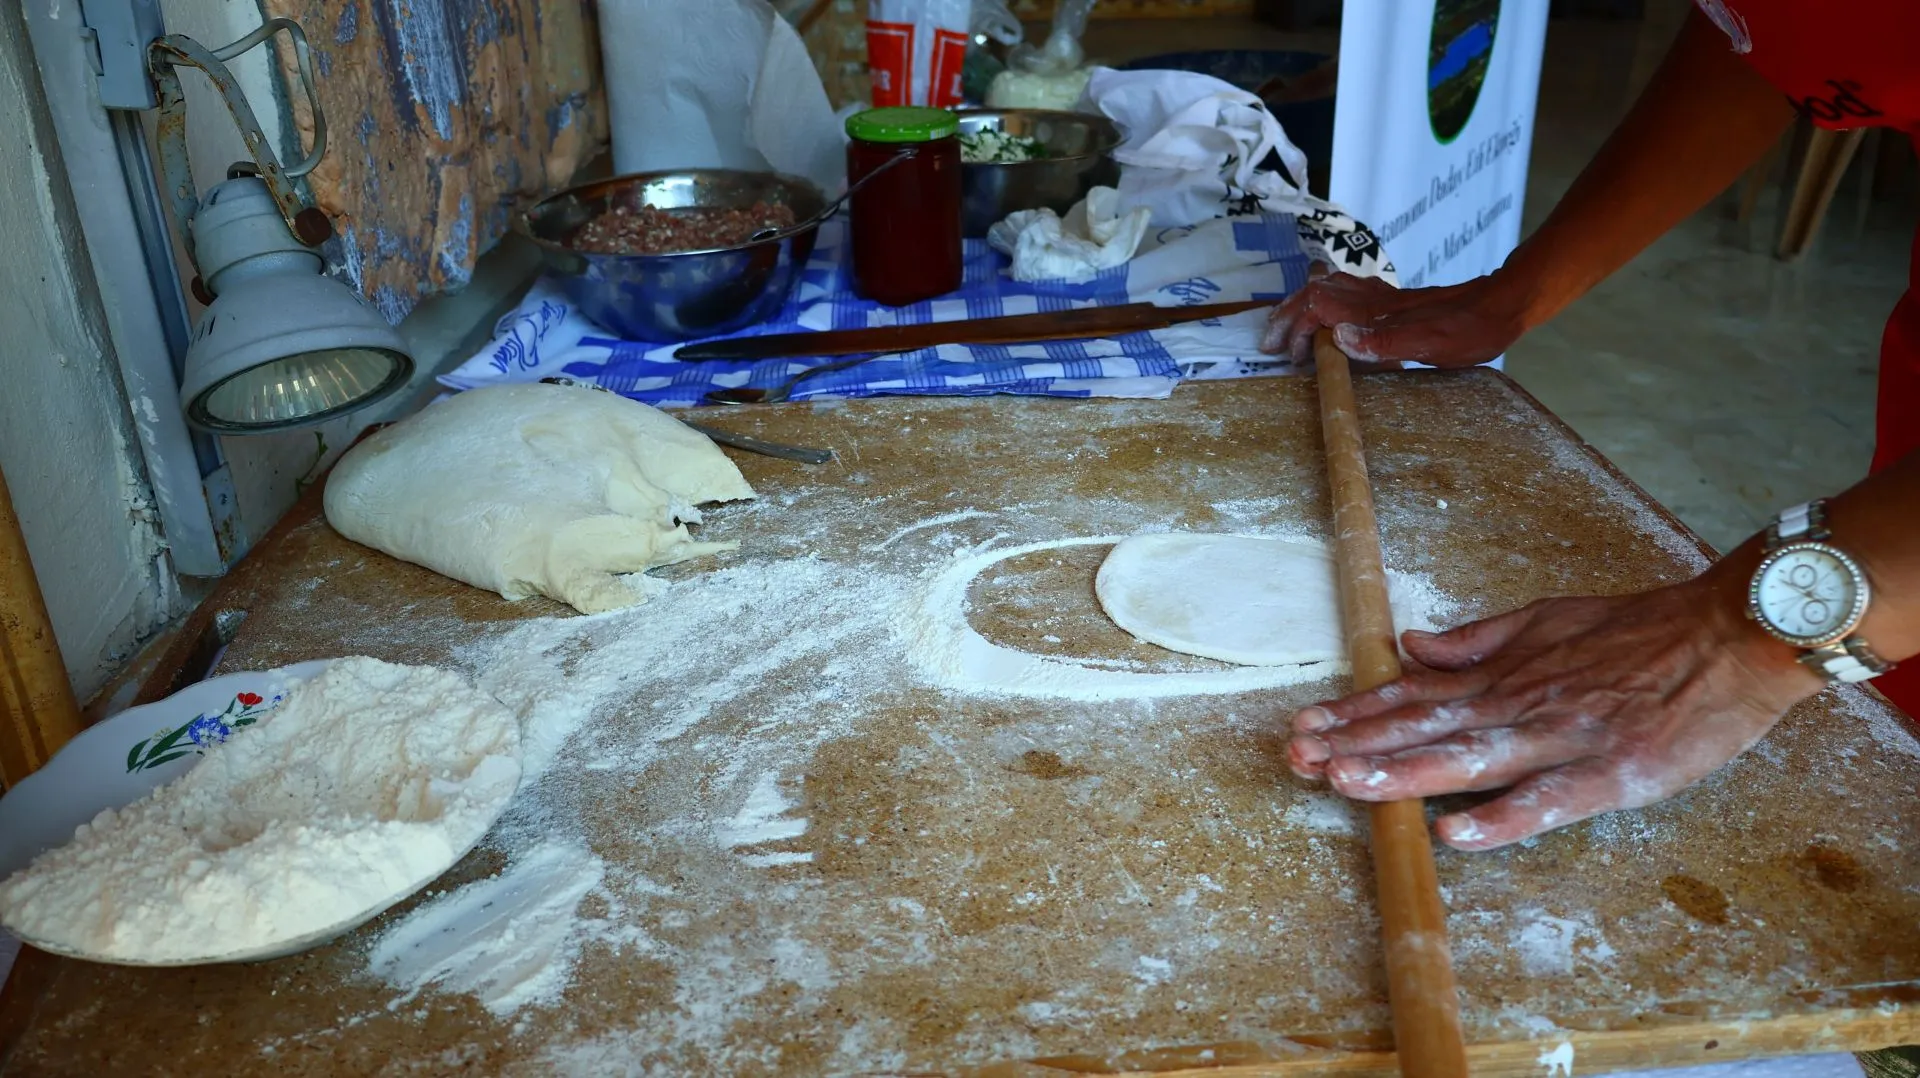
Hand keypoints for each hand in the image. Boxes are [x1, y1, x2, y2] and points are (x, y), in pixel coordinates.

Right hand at [1258, 272, 1534, 369]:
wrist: (1503, 304)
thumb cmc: (1470, 329)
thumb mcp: (1431, 342)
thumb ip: (1383, 342)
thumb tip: (1337, 339)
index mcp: (1375, 310)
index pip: (1317, 308)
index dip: (1297, 331)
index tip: (1293, 358)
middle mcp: (1372, 297)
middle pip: (1313, 294)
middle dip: (1287, 317)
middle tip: (1271, 344)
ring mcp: (1382, 295)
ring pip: (1326, 288)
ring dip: (1301, 306)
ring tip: (1288, 329)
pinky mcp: (1393, 299)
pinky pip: (1345, 291)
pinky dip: (1323, 299)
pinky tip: (1328, 314)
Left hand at [1285, 580, 1824, 849]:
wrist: (1729, 634)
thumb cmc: (1640, 630)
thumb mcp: (1546, 619)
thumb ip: (1475, 640)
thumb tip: (1408, 647)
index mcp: (1502, 676)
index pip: (1413, 697)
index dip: (1355, 713)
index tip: (1303, 726)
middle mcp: (1517, 706)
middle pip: (1423, 729)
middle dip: (1355, 745)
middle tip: (1294, 758)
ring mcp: (1560, 740)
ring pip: (1468, 760)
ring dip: (1403, 773)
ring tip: (1345, 782)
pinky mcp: (1609, 773)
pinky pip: (1546, 802)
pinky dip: (1502, 818)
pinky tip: (1455, 834)